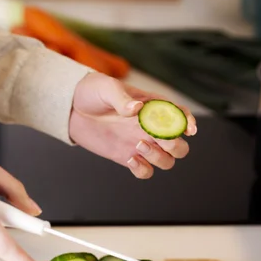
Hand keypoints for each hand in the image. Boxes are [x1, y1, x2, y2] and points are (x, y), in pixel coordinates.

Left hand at [69, 73, 196, 178]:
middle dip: (175, 146)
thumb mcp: (105, 88)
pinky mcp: (129, 157)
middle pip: (180, 145)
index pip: (180, 115)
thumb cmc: (91, 92)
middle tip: (157, 139)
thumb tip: (136, 108)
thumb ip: (121, 98)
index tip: (188, 130)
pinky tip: (130, 159)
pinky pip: (146, 172)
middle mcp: (152, 127)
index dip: (188, 123)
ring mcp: (142, 144)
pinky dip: (143, 170)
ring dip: (159, 158)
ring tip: (138, 146)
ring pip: (168, 161)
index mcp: (153, 106)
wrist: (71, 109)